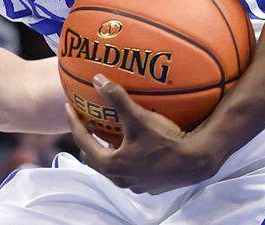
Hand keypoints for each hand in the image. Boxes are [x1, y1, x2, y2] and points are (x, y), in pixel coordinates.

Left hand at [65, 74, 224, 193]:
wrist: (195, 161)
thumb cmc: (164, 140)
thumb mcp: (137, 117)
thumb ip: (116, 97)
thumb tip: (97, 79)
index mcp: (111, 165)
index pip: (84, 141)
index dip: (74, 123)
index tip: (68, 108)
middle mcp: (120, 179)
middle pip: (95, 157)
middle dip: (87, 139)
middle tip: (84, 122)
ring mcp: (135, 185)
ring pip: (113, 167)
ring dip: (106, 151)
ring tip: (105, 134)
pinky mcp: (149, 186)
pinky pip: (129, 171)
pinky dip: (124, 158)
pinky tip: (131, 147)